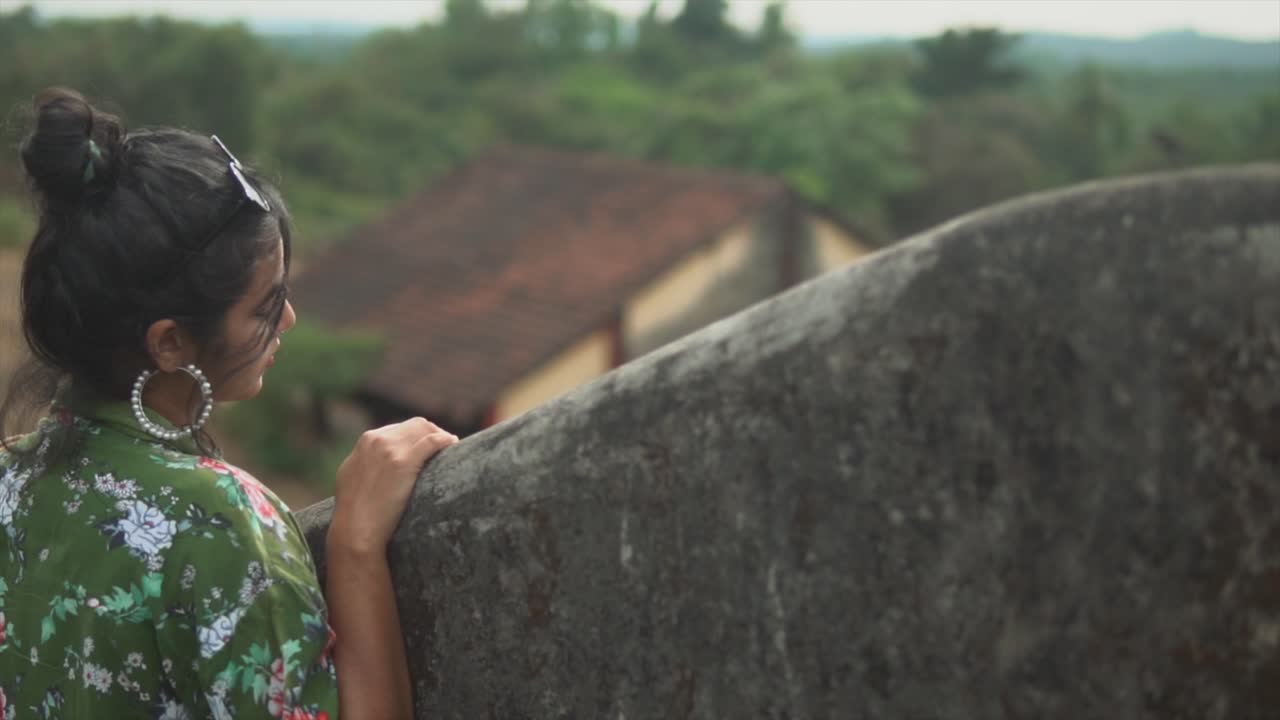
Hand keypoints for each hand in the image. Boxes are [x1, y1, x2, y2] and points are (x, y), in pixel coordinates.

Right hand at [328, 417, 456, 554]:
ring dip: (441, 435)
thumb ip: (367, 463)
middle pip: (415, 425)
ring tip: (452, 446)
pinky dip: (446, 440)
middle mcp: (377, 440)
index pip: (400, 428)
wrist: (355, 528)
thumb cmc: (355, 511)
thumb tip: (382, 464)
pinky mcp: (403, 462)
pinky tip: (454, 444)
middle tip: (446, 445)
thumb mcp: (354, 476)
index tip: (429, 445)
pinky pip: (432, 442)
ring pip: (425, 429)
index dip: (418, 436)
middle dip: (433, 432)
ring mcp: (390, 449)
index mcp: (366, 441)